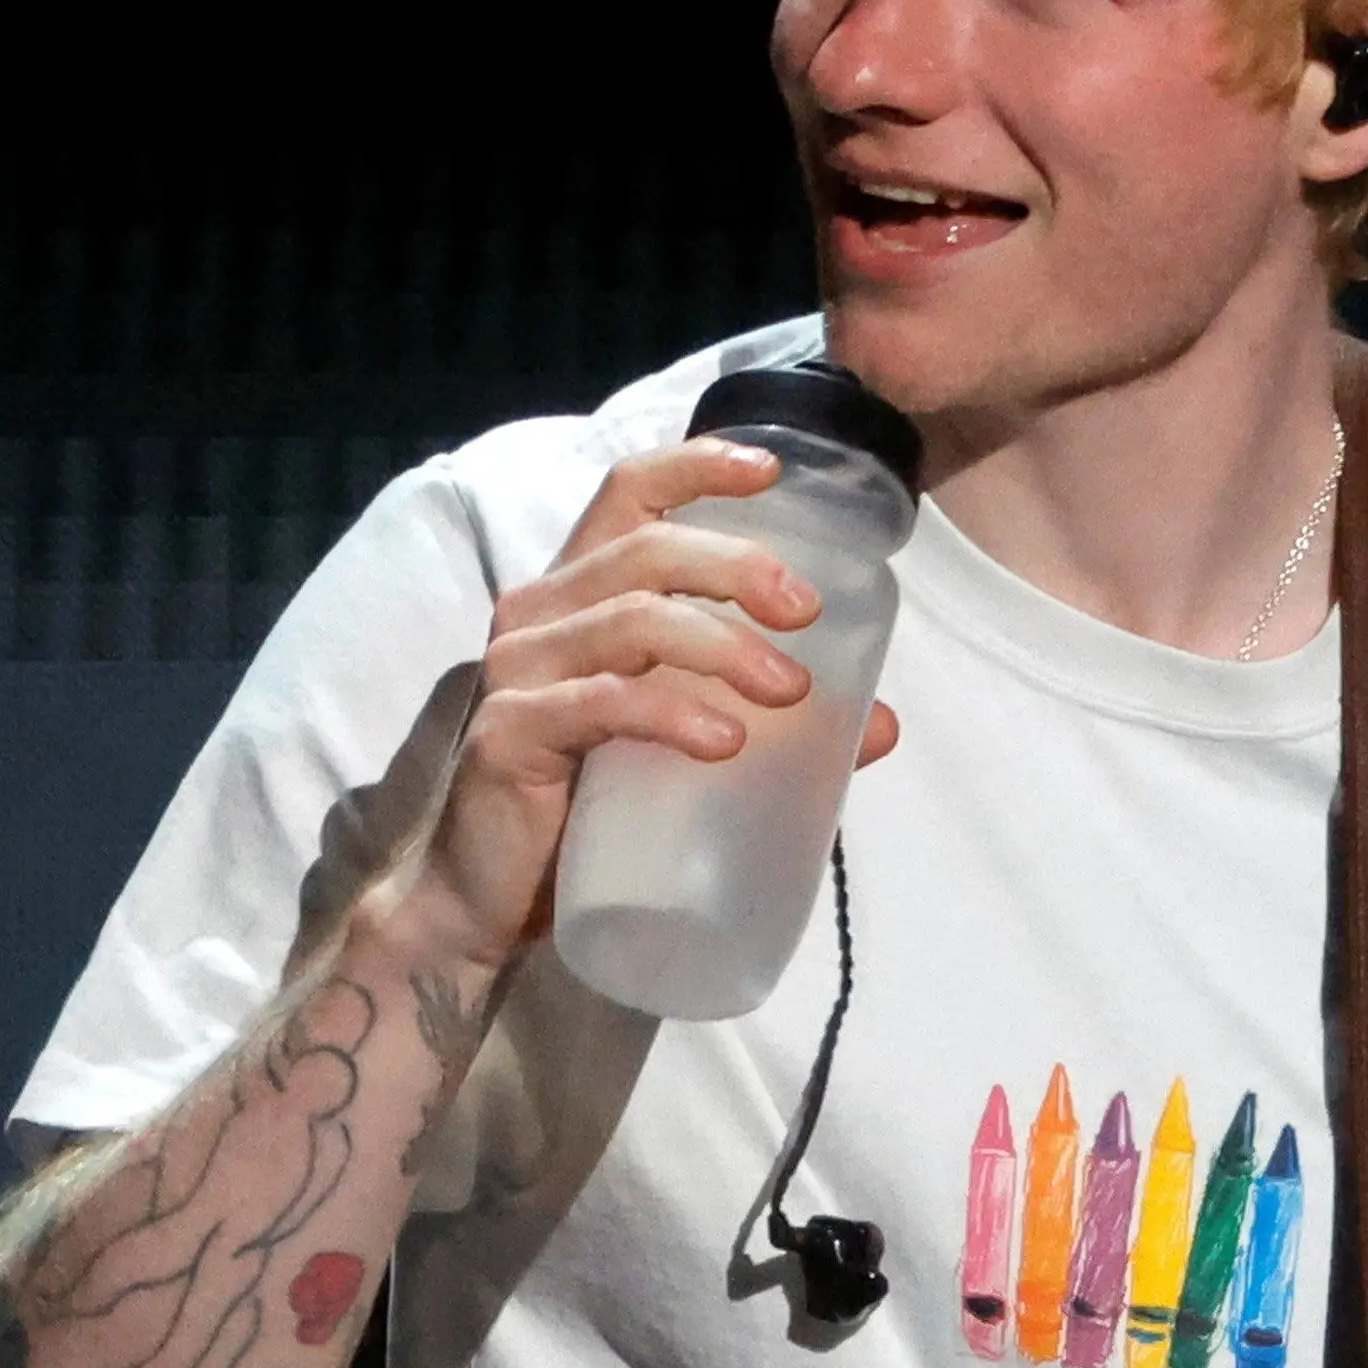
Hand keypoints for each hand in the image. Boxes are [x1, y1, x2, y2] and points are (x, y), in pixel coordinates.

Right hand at [384, 439, 904, 979]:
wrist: (485, 902)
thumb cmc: (583, 810)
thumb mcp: (682, 747)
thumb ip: (771, 725)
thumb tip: (881, 725)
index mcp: (579, 595)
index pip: (628, 493)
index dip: (697, 464)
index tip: (772, 471)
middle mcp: (540, 614)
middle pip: (647, 548)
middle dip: (739, 567)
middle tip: (807, 613)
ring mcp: (518, 670)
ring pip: (633, 619)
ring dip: (724, 645)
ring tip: (791, 693)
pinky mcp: (509, 733)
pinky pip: (602, 704)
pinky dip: (673, 715)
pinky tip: (723, 741)